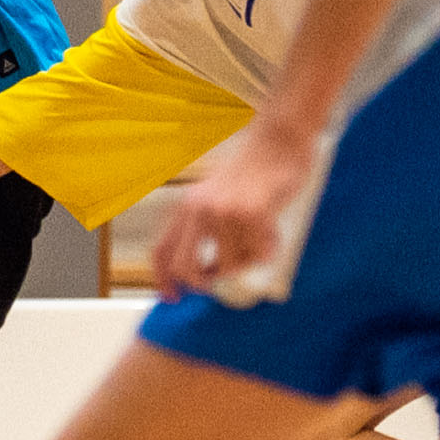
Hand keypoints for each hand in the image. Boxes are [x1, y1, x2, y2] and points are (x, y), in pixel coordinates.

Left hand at [153, 119, 315, 300]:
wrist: (278, 141)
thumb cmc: (253, 173)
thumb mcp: (217, 197)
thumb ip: (207, 228)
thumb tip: (210, 273)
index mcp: (186, 206)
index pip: (161, 252)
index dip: (162, 280)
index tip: (173, 297)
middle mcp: (199, 209)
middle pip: (186, 268)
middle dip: (204, 284)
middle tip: (222, 281)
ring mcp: (224, 211)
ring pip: (229, 266)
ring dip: (248, 262)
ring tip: (261, 240)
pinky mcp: (251, 213)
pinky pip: (258, 254)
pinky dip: (269, 251)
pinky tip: (274, 232)